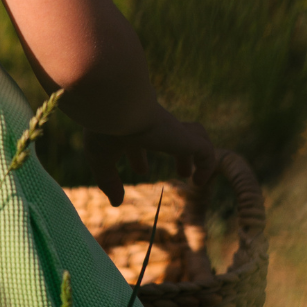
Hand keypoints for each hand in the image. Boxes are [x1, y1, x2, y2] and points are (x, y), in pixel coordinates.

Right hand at [86, 105, 215, 205]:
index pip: (139, 139)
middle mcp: (153, 124)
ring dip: (195, 156)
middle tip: (182, 171)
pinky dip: (206, 166)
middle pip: (170, 136)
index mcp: (131, 126)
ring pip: (193, 136)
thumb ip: (108, 181)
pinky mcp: (185, 137)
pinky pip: (205, 151)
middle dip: (177, 153)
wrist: (118, 103)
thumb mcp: (100, 159)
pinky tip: (198, 182)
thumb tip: (116, 203)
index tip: (142, 170)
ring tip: (191, 175)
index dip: (138, 156)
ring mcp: (171, 129)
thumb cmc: (103, 129)